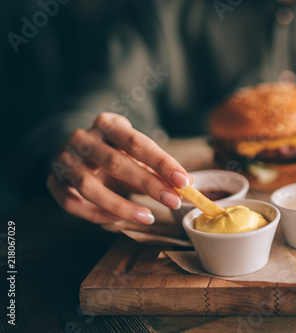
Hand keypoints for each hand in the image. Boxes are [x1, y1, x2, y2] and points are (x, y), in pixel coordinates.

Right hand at [47, 113, 191, 224]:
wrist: (73, 148)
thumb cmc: (113, 150)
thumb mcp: (135, 151)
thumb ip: (158, 168)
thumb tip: (188, 185)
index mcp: (106, 124)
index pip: (137, 143)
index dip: (162, 163)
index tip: (184, 181)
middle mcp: (82, 139)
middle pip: (116, 163)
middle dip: (148, 184)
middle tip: (174, 201)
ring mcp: (64, 160)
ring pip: (89, 186)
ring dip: (121, 205)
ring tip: (149, 217)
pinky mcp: (53, 182)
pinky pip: (72, 203)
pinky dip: (96, 214)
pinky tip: (118, 220)